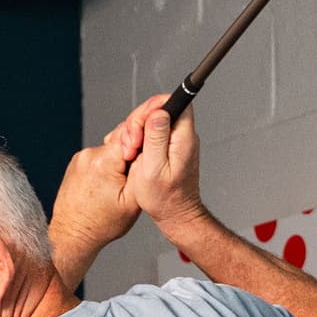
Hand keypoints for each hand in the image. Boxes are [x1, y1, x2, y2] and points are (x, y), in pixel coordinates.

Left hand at [50, 104, 152, 278]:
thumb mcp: (133, 202)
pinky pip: (99, 156)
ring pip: (110, 147)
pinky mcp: (76, 164)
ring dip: (123, 154)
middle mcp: (90, 155)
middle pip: (121, 136)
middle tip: (149, 150)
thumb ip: (142, 171)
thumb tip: (152, 147)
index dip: (147, 122)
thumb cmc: (102, 224)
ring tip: (129, 174)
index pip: (130, 130)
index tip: (161, 110)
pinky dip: (110, 162)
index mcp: (105, 162)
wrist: (73, 235)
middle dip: (137, 141)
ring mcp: (81, 158)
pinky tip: (112, 179)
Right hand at [122, 95, 206, 232]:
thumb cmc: (165, 198)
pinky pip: (153, 131)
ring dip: (137, 132)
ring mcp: (178, 140)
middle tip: (132, 145)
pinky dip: (141, 140)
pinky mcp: (171, 146)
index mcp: (183, 137)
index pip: (175, 101)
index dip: (152, 105)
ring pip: (154, 119)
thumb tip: (159, 112)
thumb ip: (155, 138)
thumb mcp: (153, 168)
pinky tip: (135, 154)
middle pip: (160, 108)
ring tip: (132, 153)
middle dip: (139, 121)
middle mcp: (184, 135)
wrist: (176, 214)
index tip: (139, 123)